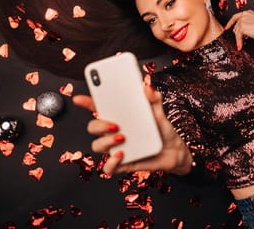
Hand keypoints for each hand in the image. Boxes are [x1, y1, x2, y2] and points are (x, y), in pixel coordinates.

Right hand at [72, 82, 192, 175]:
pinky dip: (112, 162)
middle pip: (93, 127)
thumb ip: (154, 99)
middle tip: (115, 124)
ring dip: (106, 141)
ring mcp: (116, 148)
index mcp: (120, 117)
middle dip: (99, 124)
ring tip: (122, 137)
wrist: (174, 151)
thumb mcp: (159, 113)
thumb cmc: (162, 131)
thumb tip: (147, 87)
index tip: (79, 99)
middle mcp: (114, 133)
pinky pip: (108, 167)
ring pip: (97, 145)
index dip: (87, 103)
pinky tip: (122, 155)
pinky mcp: (123, 163)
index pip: (98, 108)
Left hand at [224, 10, 253, 50]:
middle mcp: (245, 14)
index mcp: (248, 12)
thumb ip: (247, 23)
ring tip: (241, 44)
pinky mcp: (242, 26)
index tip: (227, 27)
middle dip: (237, 34)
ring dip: (239, 39)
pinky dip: (239, 42)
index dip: (230, 23)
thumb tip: (240, 30)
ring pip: (236, 31)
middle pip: (236, 25)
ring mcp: (243, 20)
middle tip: (239, 40)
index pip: (236, 16)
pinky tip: (240, 46)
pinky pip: (238, 36)